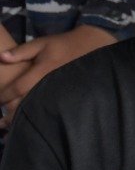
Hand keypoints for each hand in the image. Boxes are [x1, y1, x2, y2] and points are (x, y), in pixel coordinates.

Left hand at [0, 25, 114, 128]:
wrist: (91, 46)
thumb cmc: (62, 45)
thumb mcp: (42, 43)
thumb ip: (21, 51)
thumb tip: (1, 57)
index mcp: (41, 71)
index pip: (17, 88)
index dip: (3, 96)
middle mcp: (49, 85)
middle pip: (25, 104)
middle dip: (10, 113)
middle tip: (0, 121)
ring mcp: (58, 92)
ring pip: (37, 110)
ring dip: (22, 118)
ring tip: (10, 126)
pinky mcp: (66, 97)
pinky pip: (49, 110)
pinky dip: (38, 117)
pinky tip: (31, 123)